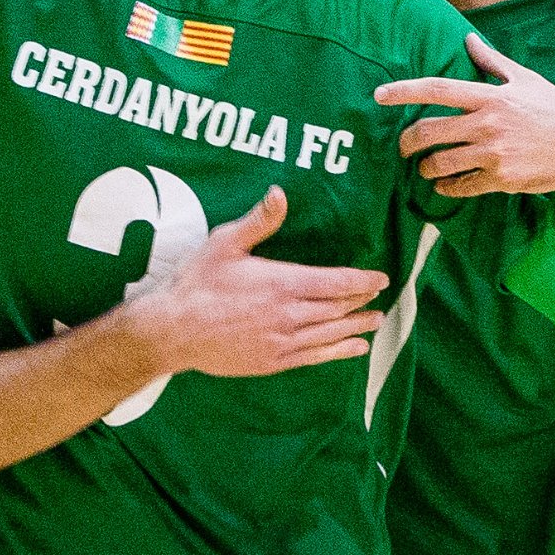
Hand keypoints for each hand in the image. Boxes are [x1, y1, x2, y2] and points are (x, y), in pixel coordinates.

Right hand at [126, 186, 388, 376]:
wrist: (174, 331)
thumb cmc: (196, 283)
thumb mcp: (224, 243)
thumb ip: (258, 221)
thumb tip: (279, 193)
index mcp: (283, 283)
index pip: (336, 282)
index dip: (362, 281)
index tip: (381, 278)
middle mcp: (290, 314)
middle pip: (338, 307)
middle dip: (362, 301)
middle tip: (380, 296)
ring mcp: (283, 341)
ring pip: (331, 333)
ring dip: (357, 326)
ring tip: (376, 321)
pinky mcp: (274, 361)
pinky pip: (316, 356)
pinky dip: (339, 351)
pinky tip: (355, 348)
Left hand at [378, 36, 554, 197]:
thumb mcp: (527, 80)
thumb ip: (493, 61)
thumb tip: (469, 39)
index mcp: (492, 96)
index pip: (438, 90)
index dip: (403, 91)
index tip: (379, 94)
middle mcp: (489, 123)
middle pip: (430, 131)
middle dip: (408, 141)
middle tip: (403, 147)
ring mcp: (495, 153)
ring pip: (440, 162)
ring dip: (426, 167)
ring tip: (426, 167)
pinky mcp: (502, 179)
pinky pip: (461, 186)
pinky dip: (447, 188)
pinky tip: (444, 185)